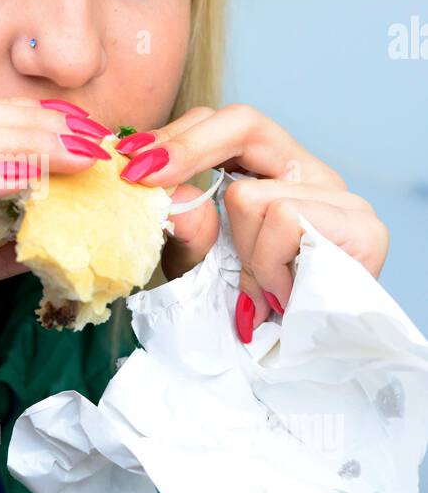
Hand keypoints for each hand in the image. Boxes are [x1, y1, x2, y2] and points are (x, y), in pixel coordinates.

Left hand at [117, 103, 388, 339]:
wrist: (300, 370)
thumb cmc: (248, 313)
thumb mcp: (197, 264)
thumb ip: (181, 225)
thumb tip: (167, 188)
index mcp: (273, 173)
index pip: (226, 123)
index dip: (175, 135)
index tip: (129, 161)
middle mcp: (310, 174)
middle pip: (244, 122)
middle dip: (186, 151)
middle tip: (144, 177)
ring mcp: (342, 198)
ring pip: (252, 194)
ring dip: (240, 251)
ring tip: (260, 287)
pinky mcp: (363, 228)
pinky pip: (285, 220)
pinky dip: (269, 265)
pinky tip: (283, 294)